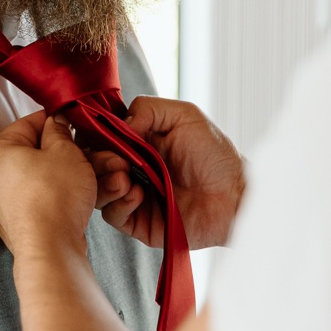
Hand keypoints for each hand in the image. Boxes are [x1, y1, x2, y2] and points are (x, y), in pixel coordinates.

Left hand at [0, 110, 97, 256]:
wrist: (50, 249)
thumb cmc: (54, 198)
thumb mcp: (65, 151)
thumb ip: (59, 131)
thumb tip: (56, 123)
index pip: (27, 123)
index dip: (54, 121)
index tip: (72, 123)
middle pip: (33, 152)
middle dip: (63, 151)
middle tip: (85, 151)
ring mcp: (1, 202)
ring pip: (39, 176)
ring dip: (65, 172)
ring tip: (88, 174)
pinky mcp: (15, 221)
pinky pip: (39, 198)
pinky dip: (58, 193)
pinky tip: (78, 195)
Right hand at [97, 97, 245, 249]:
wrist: (235, 195)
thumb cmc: (215, 154)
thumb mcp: (183, 116)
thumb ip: (148, 109)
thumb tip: (119, 123)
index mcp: (139, 142)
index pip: (102, 139)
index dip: (95, 137)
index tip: (99, 136)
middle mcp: (132, 168)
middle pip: (95, 165)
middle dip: (98, 160)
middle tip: (115, 160)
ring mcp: (134, 195)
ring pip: (99, 190)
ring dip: (105, 181)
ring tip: (123, 176)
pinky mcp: (139, 221)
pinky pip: (112, 215)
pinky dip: (119, 202)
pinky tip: (137, 194)